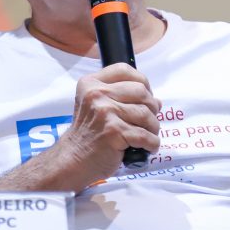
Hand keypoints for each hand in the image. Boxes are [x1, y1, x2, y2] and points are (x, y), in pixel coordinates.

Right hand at [57, 63, 161, 185]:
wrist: (73, 159)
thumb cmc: (89, 134)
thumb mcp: (97, 106)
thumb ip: (123, 98)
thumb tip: (156, 100)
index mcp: (91, 83)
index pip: (124, 70)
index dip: (141, 81)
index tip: (144, 96)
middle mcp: (96, 94)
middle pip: (141, 91)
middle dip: (151, 107)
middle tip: (149, 120)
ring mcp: (105, 112)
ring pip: (146, 114)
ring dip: (153, 127)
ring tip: (148, 135)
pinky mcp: (114, 132)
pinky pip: (145, 135)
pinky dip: (152, 143)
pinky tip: (148, 147)